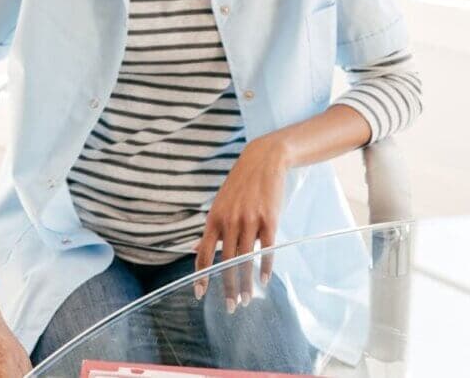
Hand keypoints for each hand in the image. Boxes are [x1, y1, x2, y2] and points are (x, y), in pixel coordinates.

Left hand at [194, 135, 289, 310]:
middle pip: (226, 261)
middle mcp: (230, 221)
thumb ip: (214, 228)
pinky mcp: (269, 219)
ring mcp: (250, 220)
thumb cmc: (240, 185)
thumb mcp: (221, 204)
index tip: (200, 294)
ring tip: (248, 300)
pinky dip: (265, 267)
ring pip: (246, 259)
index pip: (204, 252)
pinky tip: (265, 280)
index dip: (201, 275)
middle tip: (230, 307)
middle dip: (227, 287)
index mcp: (214, 218)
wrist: (263, 161)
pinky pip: (267, 249)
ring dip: (247, 283)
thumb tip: (200, 250)